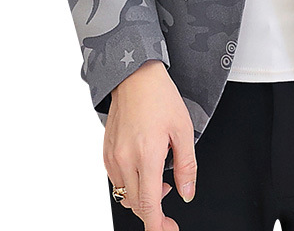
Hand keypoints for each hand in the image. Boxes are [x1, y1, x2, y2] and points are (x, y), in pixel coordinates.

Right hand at [104, 60, 196, 230]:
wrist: (136, 77)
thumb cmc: (160, 97)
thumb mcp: (184, 130)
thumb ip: (186, 165)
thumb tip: (187, 192)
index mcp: (146, 154)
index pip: (148, 205)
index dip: (158, 224)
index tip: (168, 229)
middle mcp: (125, 158)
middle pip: (136, 204)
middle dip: (154, 209)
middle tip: (170, 193)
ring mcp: (113, 156)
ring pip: (124, 194)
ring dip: (142, 195)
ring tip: (159, 175)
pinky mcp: (106, 151)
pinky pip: (116, 179)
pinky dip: (131, 182)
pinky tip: (144, 166)